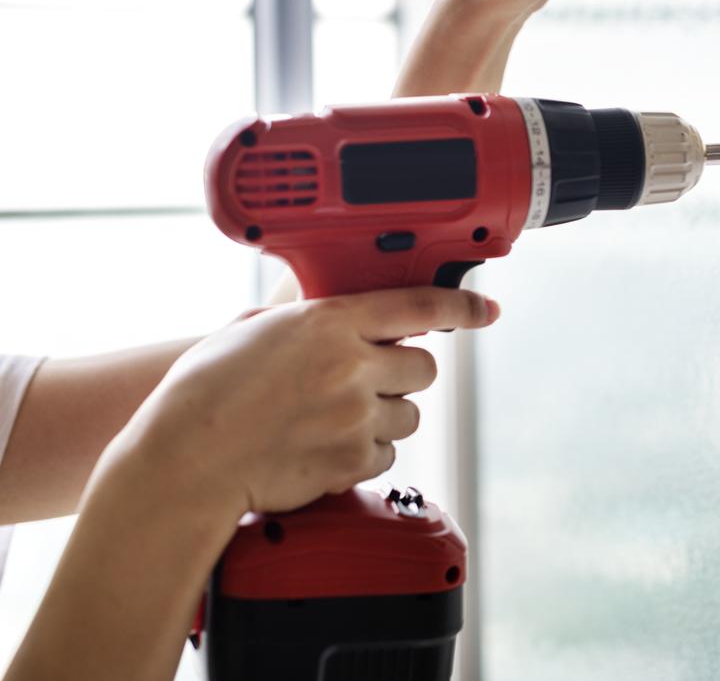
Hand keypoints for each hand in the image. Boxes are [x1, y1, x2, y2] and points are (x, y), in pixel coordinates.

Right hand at [94, 287, 499, 521]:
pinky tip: (326, 447)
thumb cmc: (205, 392)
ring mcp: (356, 416)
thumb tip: (336, 318)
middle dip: (402, 373)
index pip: (420, 307)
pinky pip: (387, 454)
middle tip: (368, 380)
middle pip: (424, 367)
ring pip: (410, 414)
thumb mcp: (253, 328)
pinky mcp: (352, 461)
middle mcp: (352, 366)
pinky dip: (366, 452)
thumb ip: (307, 319)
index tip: (485, 311)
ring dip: (385, 415)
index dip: (462, 308)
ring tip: (335, 419)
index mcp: (329, 323)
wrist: (185, 460)